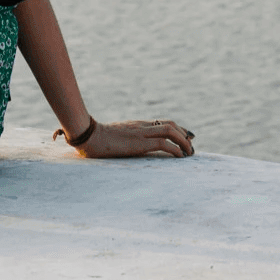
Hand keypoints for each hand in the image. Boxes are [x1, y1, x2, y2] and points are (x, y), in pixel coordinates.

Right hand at [75, 118, 194, 158]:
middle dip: (184, 135)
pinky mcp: (140, 143)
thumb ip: (122, 138)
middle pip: (170, 124)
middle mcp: (141, 126)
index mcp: (136, 125)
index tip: (186, 138)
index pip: (162, 122)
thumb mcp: (114, 136)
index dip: (177, 130)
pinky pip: (163, 144)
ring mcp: (141, 133)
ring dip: (184, 142)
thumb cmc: (96, 138)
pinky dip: (175, 150)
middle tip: (191, 147)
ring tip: (189, 153)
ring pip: (170, 130)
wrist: (89, 136)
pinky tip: (179, 157)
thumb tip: (122, 145)